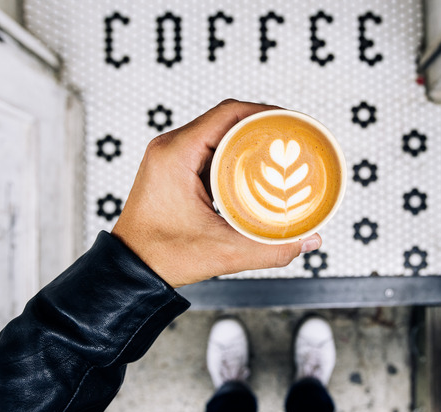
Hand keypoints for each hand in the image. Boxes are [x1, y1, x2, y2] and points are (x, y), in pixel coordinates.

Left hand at [112, 99, 321, 287]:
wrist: (130, 270)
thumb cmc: (162, 257)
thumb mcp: (224, 251)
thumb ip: (271, 248)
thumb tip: (309, 240)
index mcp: (176, 153)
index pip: (228, 113)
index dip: (265, 112)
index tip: (292, 121)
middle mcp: (171, 147)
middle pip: (226, 119)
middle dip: (263, 125)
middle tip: (294, 138)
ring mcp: (170, 156)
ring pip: (218, 133)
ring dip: (249, 138)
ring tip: (281, 149)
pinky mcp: (174, 168)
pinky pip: (209, 148)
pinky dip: (235, 152)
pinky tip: (256, 167)